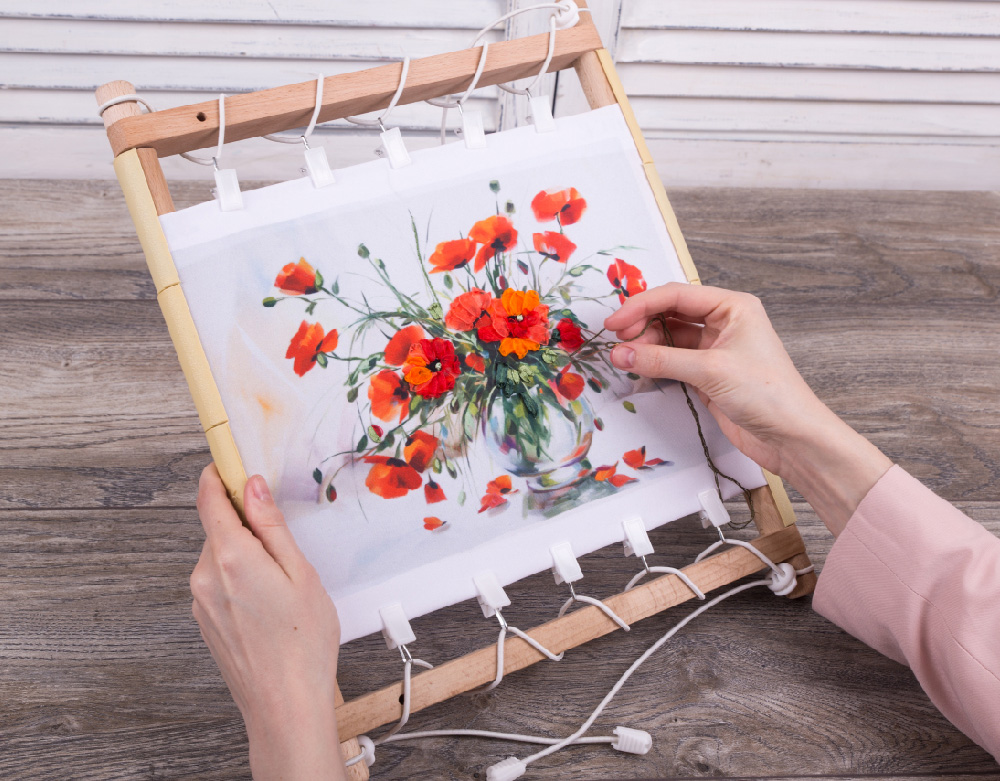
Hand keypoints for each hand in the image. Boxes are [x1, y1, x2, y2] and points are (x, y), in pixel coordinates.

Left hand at [191, 465, 347, 779]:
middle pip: (219, 526)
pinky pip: (220, 581)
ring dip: (247, 553)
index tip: (232, 461)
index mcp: (230, 557)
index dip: (219, 474)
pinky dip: (241, 578)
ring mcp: (201, 601)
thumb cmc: (302, 642)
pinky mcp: (205, 620)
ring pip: (221, 555)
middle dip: (247, 522)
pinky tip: (271, 603)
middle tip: (285, 539)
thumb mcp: (300, 573)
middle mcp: (206, 576)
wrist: (284, 704)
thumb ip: (271, 526)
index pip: (208, 498)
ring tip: (284, 582)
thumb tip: (253, 486)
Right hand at [605, 283, 891, 534]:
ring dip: (646, 346)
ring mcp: (715, 349)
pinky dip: (655, 364)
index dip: (641, 306)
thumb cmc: (768, 394)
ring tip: (625, 359)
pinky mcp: (709, 374)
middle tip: (618, 343)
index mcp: (733, 306)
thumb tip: (620, 353)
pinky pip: (673, 361)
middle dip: (642, 325)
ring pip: (669, 338)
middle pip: (671, 313)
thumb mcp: (710, 371)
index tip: (614, 323)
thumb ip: (661, 360)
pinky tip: (639, 369)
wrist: (792, 437)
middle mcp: (724, 322)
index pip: (677, 296)